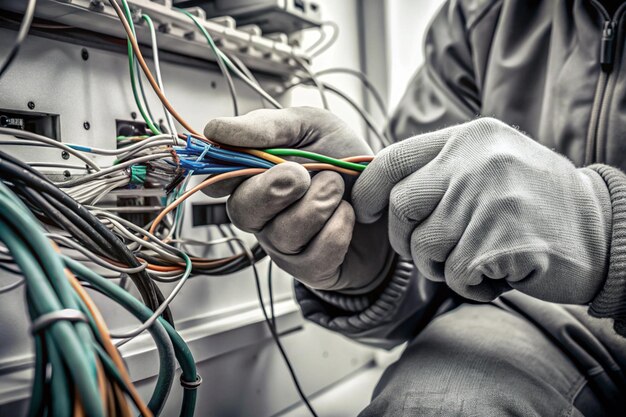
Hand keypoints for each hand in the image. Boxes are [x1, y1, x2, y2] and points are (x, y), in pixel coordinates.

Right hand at [204, 107, 393, 291]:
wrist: (389, 196)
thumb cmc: (344, 161)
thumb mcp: (311, 127)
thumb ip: (268, 126)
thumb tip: (216, 129)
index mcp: (253, 178)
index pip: (219, 181)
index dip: (227, 172)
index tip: (251, 160)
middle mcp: (261, 215)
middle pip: (243, 211)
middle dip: (274, 188)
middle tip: (302, 173)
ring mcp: (284, 246)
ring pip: (285, 232)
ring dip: (320, 203)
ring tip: (338, 186)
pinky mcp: (311, 269)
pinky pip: (317, 253)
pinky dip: (340, 227)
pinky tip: (349, 214)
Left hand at [353, 118, 611, 303]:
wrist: (602, 228)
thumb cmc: (533, 200)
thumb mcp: (488, 162)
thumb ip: (439, 169)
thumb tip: (380, 190)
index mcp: (468, 138)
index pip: (393, 160)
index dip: (367, 191)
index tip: (363, 213)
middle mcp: (476, 161)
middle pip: (401, 207)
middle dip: (406, 239)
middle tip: (432, 251)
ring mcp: (491, 198)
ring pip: (425, 247)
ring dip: (441, 266)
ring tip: (475, 260)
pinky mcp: (503, 240)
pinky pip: (456, 274)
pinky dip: (470, 285)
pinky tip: (498, 273)